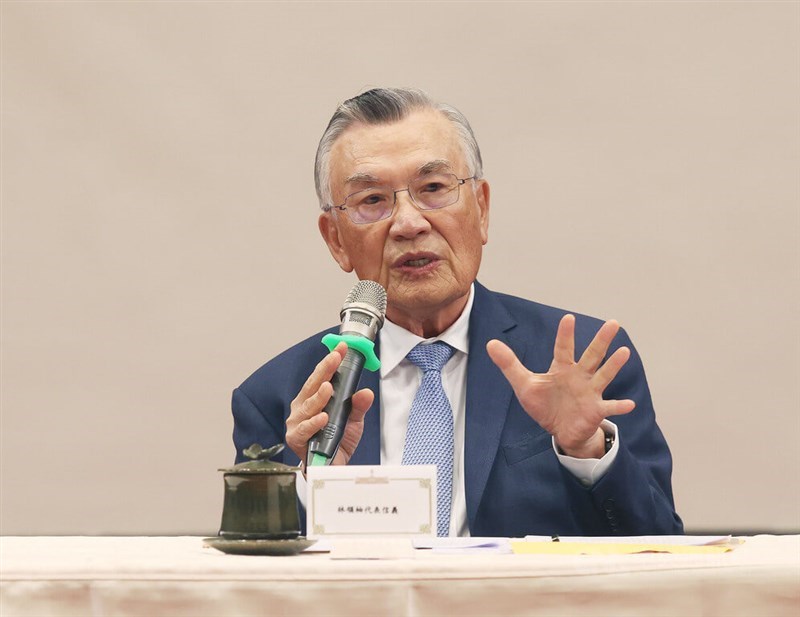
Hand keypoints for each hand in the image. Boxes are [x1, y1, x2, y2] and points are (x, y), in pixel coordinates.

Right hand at [285, 342, 373, 465]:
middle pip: (313, 386)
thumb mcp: (353, 420)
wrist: (331, 467)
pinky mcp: (296, 439)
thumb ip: (358, 406)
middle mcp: (303, 407)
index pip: (321, 376)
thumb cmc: (337, 441)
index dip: (330, 362)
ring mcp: (297, 422)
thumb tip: (366, 392)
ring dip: (319, 397)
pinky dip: (314, 423)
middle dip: (325, 370)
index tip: (341, 348)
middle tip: (335, 358)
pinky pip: (304, 429)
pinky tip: (323, 417)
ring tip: (329, 387)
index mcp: (314, 398)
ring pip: (308, 406)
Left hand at [486, 315, 634, 457]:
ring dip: (614, 365)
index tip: (568, 318)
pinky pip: (609, 407)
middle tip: (613, 323)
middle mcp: (580, 376)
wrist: (560, 430)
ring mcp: (590, 392)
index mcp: (562, 368)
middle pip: (592, 355)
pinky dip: (618, 406)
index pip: (563, 348)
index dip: (565, 334)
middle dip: (601, 340)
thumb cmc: (544, 404)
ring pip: (604, 375)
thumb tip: (490, 343)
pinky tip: (628, 404)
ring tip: (624, 352)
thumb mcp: (524, 384)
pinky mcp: (596, 410)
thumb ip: (509, 364)